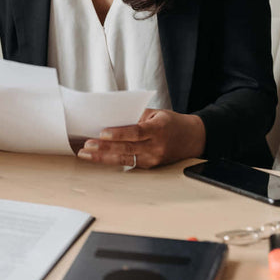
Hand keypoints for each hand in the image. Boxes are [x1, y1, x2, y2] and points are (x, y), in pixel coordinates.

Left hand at [77, 109, 204, 168]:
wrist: (192, 139)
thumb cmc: (171, 123)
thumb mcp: (156, 113)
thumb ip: (136, 117)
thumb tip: (112, 119)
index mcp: (158, 129)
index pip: (136, 132)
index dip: (119, 134)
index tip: (102, 133)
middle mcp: (156, 146)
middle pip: (127, 148)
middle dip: (104, 148)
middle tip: (87, 146)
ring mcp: (153, 159)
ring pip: (124, 159)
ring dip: (103, 157)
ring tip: (86, 154)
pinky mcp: (150, 166)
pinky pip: (128, 163)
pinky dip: (112, 159)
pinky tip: (98, 157)